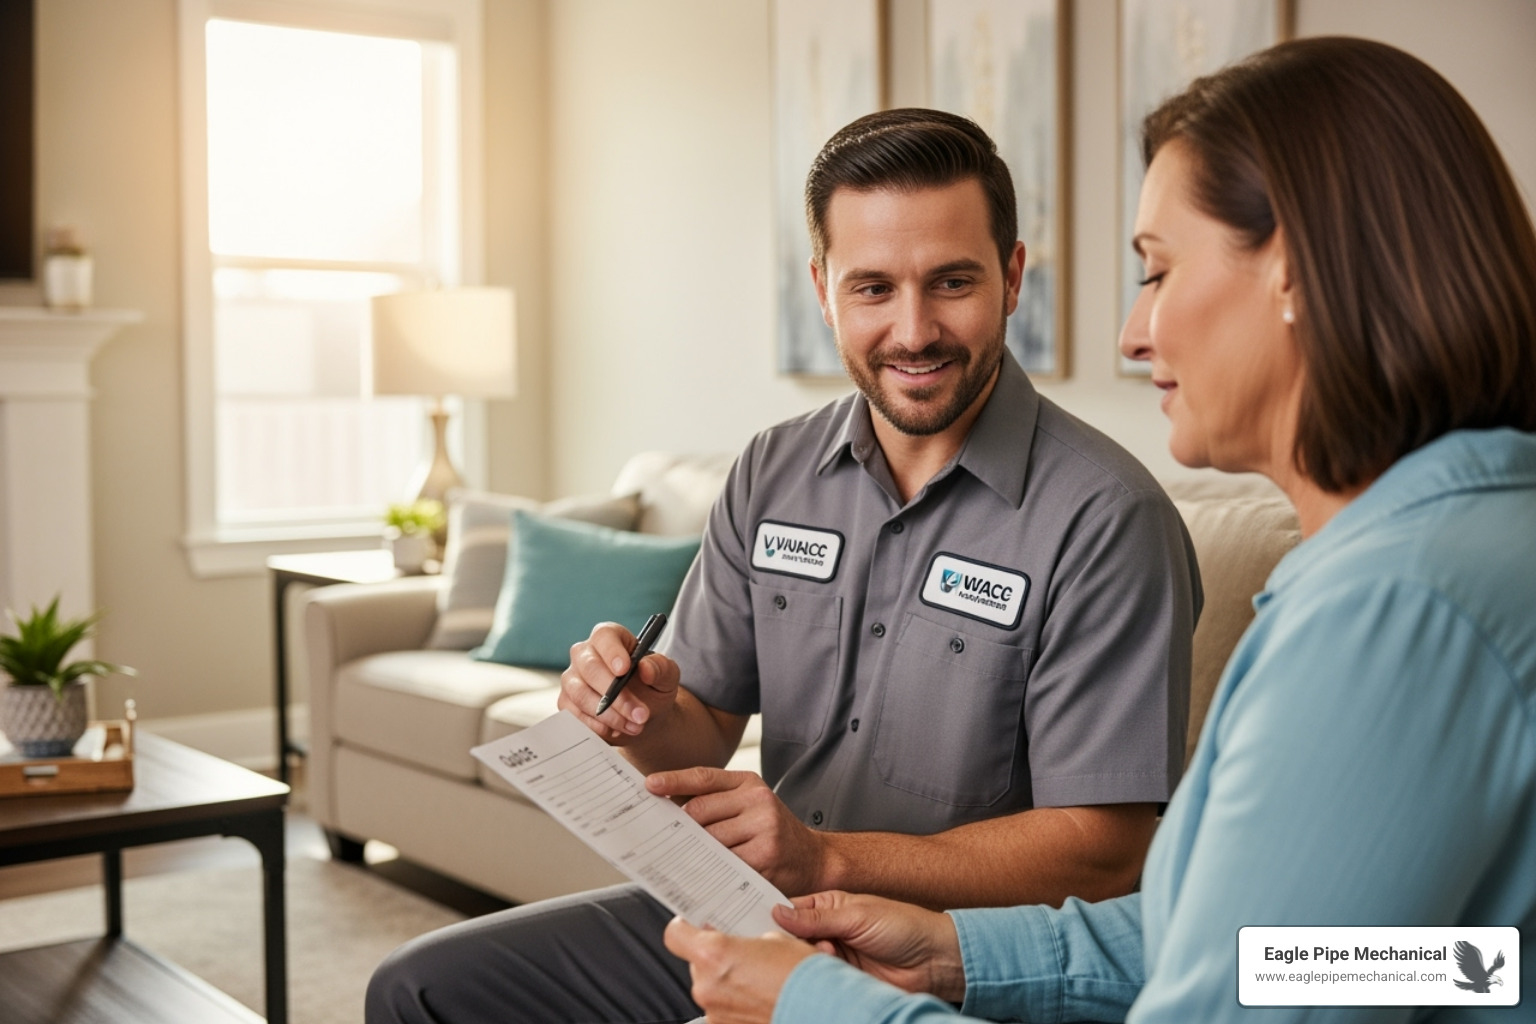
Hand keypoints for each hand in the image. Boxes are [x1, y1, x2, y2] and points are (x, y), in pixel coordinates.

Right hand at [557, 621, 679, 744]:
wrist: (643, 714)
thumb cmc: (653, 687)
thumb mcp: (667, 676)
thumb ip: (661, 668)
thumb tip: (646, 668)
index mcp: (610, 638)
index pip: (604, 636)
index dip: (612, 652)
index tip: (624, 670)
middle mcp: (585, 654)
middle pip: (590, 668)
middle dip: (616, 695)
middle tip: (641, 714)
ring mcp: (572, 678)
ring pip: (581, 694)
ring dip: (609, 715)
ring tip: (635, 726)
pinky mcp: (566, 703)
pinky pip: (574, 715)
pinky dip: (597, 727)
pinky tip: (617, 731)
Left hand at [647, 767, 828, 894]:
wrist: (814, 859)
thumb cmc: (772, 832)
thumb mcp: (750, 805)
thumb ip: (716, 803)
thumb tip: (669, 811)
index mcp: (749, 783)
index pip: (703, 777)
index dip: (673, 781)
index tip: (649, 785)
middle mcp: (758, 799)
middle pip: (699, 810)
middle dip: (682, 827)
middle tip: (666, 839)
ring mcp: (763, 827)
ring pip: (709, 839)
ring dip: (696, 852)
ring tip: (690, 860)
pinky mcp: (765, 855)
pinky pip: (724, 863)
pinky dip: (712, 870)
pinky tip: (709, 873)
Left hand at [663, 917, 818, 1023]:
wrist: (822, 1010)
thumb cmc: (801, 974)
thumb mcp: (776, 939)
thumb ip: (746, 939)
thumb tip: (740, 942)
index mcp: (714, 954)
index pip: (675, 935)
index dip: (683, 928)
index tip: (691, 925)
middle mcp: (706, 985)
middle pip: (696, 963)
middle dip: (714, 958)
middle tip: (741, 954)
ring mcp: (714, 1012)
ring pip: (709, 987)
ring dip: (726, 982)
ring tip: (757, 979)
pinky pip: (722, 1008)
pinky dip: (735, 1003)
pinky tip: (759, 997)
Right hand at [773, 891, 964, 1001]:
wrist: (933, 961)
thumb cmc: (904, 926)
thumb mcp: (857, 915)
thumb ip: (816, 917)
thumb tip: (777, 912)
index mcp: (827, 905)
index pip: (788, 908)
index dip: (770, 915)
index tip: (757, 922)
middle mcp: (825, 930)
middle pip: (789, 938)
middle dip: (791, 941)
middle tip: (806, 941)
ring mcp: (831, 956)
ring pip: (800, 960)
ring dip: (809, 959)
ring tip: (830, 954)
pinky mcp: (838, 979)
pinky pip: (815, 979)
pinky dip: (818, 976)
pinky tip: (832, 970)